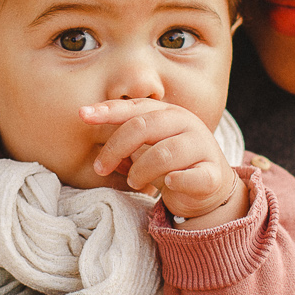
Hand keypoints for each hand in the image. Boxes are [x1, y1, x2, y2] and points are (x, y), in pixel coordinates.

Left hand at [80, 98, 247, 226]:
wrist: (210, 188)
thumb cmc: (171, 163)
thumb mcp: (147, 146)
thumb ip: (125, 138)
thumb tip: (91, 129)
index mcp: (169, 113)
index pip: (135, 107)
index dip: (108, 110)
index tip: (82, 114)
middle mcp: (187, 124)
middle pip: (143, 127)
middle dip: (115, 148)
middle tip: (100, 168)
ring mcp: (202, 147)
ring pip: (163, 154)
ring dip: (140, 171)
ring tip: (134, 181)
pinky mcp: (212, 174)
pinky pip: (191, 177)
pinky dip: (177, 181)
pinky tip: (168, 184)